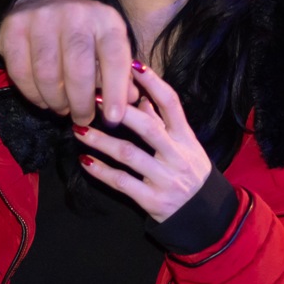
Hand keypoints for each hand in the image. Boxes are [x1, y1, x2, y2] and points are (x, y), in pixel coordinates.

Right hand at [0, 0, 135, 125]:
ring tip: (62, 109)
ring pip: (47, 74)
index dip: (115, 91)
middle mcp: (74, 13)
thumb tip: (131, 100)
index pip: (114, 57)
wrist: (44, 0)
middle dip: (81, 103)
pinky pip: (20, 72)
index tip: (114, 118)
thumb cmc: (84, 33)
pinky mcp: (13, 27)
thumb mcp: (108, 46)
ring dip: (56, 101)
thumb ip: (120, 74)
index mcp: (105, 19)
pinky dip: (32, 94)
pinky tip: (42, 100)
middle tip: (83, 118)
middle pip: (78, 69)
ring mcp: (40, 18)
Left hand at [74, 63, 212, 223]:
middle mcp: (177, 156)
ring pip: (129, 154)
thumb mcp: (185, 146)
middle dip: (120, 111)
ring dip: (101, 141)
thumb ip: (163, 123)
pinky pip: (122, 182)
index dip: (153, 82)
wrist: (205, 218)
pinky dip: (101, 171)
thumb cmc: (191, 175)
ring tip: (79, 130)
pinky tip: (85, 162)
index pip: (171, 104)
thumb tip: (141, 97)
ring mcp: (165, 179)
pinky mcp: (153, 200)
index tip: (132, 65)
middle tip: (94, 98)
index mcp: (186, 138)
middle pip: (148, 127)